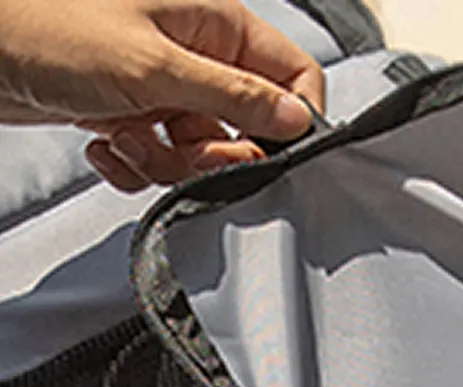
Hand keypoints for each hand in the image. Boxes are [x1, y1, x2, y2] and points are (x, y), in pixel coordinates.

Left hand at [0, 0, 323, 189]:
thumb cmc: (46, 27)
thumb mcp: (156, 67)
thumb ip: (236, 96)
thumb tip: (296, 119)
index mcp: (214, 24)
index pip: (292, 76)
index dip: (291, 120)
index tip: (270, 153)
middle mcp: (194, 54)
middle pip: (248, 127)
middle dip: (217, 155)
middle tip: (185, 150)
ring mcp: (162, 85)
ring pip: (202, 152)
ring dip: (167, 163)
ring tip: (126, 139)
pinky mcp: (132, 113)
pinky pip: (161, 160)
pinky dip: (137, 165)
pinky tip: (107, 146)